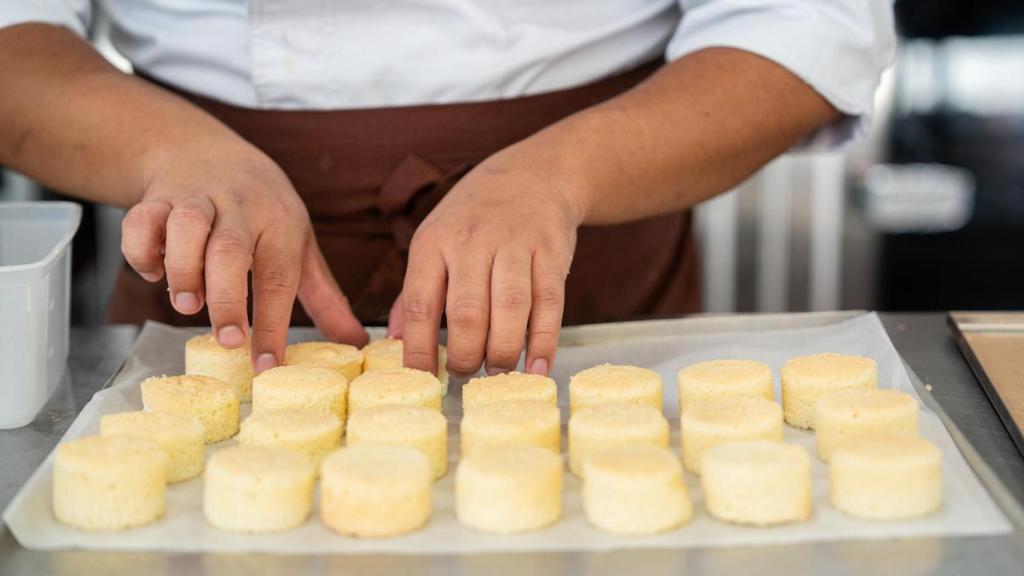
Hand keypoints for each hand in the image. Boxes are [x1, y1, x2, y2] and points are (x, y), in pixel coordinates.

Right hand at [121, 144, 367, 370]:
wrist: (206, 150)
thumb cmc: (262, 209)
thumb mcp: (299, 244)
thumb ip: (325, 296)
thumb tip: (357, 341)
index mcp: (280, 223)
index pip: (280, 277)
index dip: (274, 325)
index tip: (267, 365)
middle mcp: (240, 207)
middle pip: (231, 250)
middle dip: (227, 298)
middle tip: (227, 339)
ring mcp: (196, 198)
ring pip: (186, 228)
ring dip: (183, 269)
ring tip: (186, 304)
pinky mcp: (157, 197)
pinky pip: (142, 220)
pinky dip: (141, 250)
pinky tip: (154, 273)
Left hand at [391, 145, 584, 376]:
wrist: (534, 174)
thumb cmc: (475, 217)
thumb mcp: (435, 240)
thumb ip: (414, 293)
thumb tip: (395, 343)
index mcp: (434, 242)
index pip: (420, 304)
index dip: (419, 349)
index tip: (422, 378)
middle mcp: (472, 241)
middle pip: (466, 313)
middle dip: (465, 356)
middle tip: (465, 375)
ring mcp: (515, 244)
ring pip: (509, 309)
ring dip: (502, 351)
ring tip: (496, 372)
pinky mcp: (552, 251)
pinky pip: (549, 304)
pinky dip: (544, 342)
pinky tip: (537, 366)